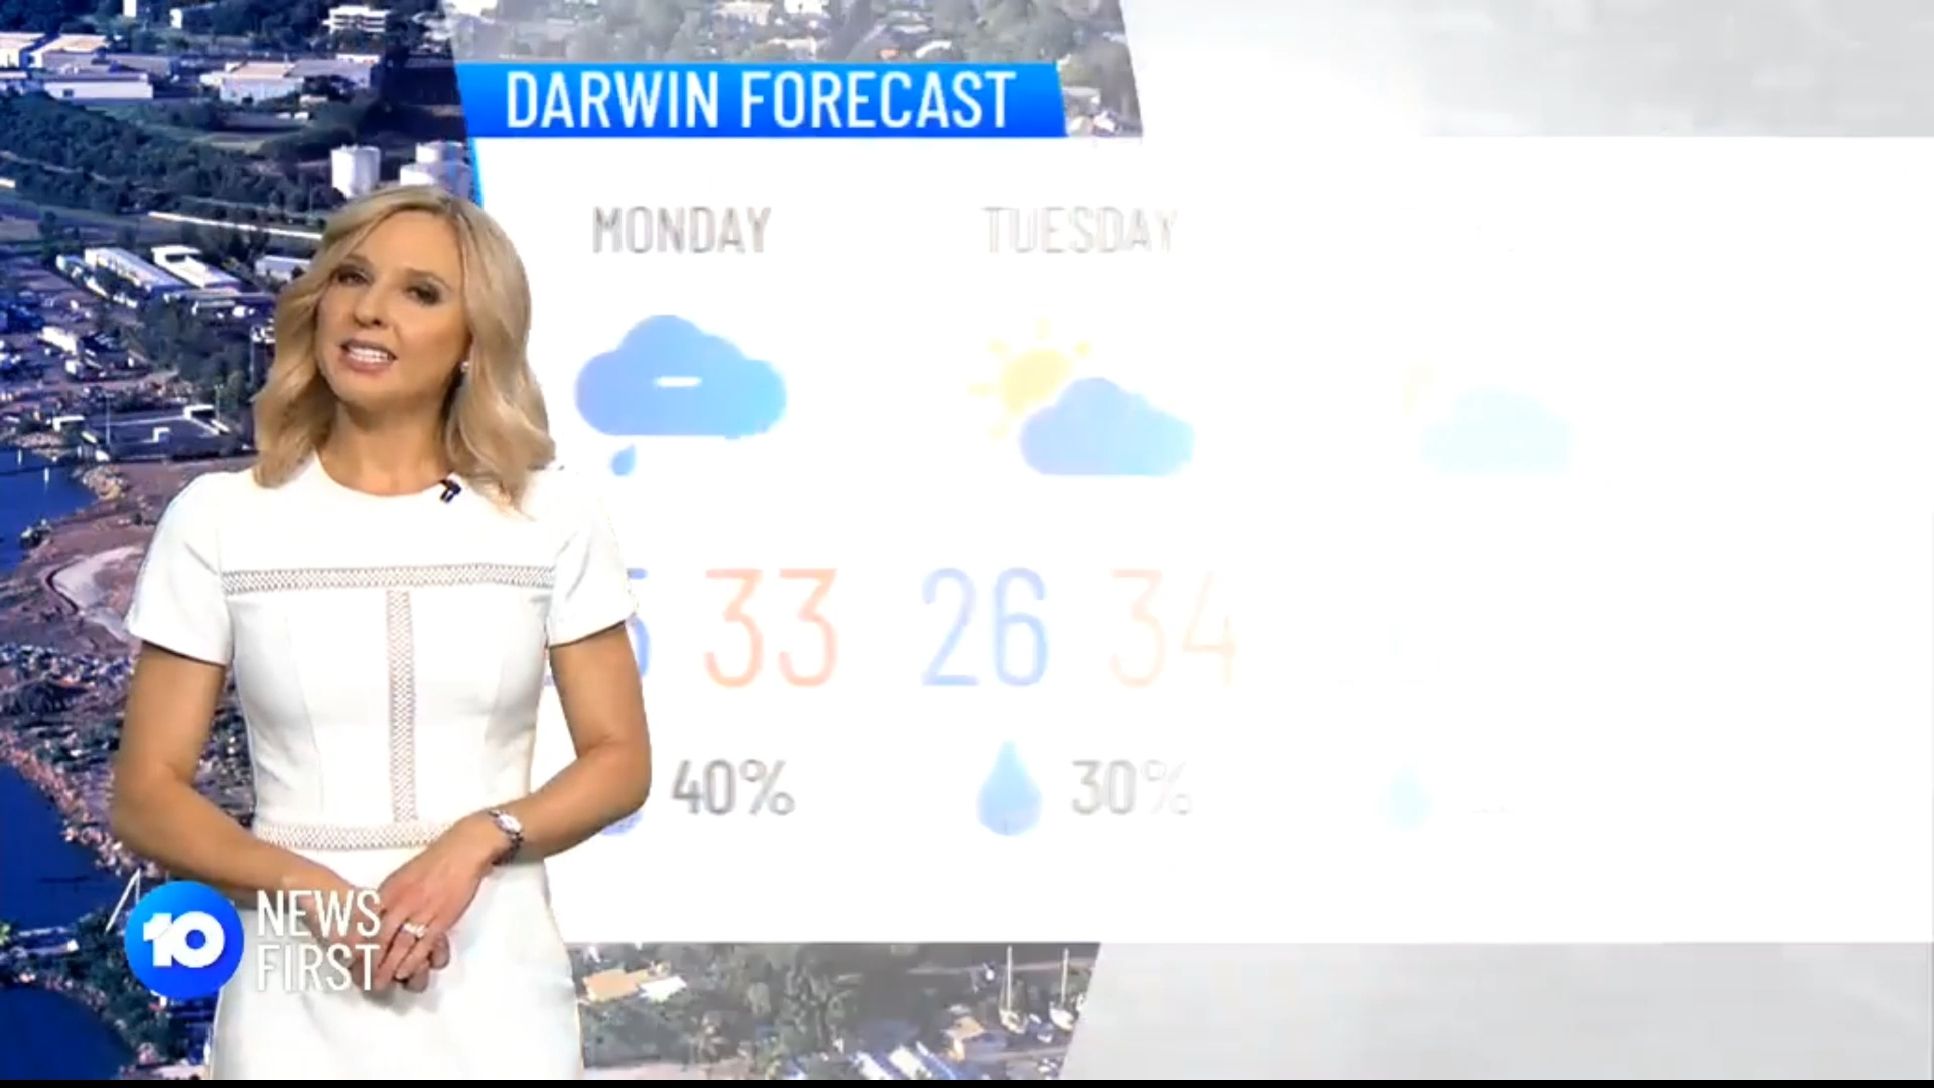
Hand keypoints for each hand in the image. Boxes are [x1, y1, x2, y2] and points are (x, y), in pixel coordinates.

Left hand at [368, 814, 502, 989]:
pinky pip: (424, 945)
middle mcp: (402, 900)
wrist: (463, 851)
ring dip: (388, 967)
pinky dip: (413, 961)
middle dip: (369, 961)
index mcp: (389, 889)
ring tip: (380, 983)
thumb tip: (374, 913)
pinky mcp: (442, 919)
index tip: (347, 957)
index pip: (365, 920)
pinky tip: (404, 972)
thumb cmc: (435, 860)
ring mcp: (422, 910)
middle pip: (379, 936)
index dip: (354, 941)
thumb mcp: (403, 874)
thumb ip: (388, 895)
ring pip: (399, 944)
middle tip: (361, 978)